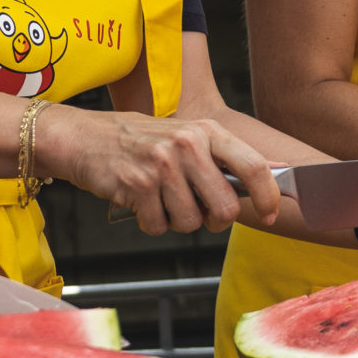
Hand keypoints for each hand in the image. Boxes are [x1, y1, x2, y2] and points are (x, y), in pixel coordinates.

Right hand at [36, 106, 279, 235]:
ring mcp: (162, 165)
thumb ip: (225, 156)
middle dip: (213, 220)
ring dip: (176, 220)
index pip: (254, 165)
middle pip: (224, 208)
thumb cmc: (137, 140)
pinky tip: (140, 201)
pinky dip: (151, 223)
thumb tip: (275, 173)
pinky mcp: (138, 186)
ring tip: (160, 198)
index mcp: (206, 130)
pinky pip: (159, 227)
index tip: (270, 214)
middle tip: (196, 210)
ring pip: (191, 222)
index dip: (268, 196)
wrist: (83, 138)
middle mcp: (188, 144)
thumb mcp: (186, 135)